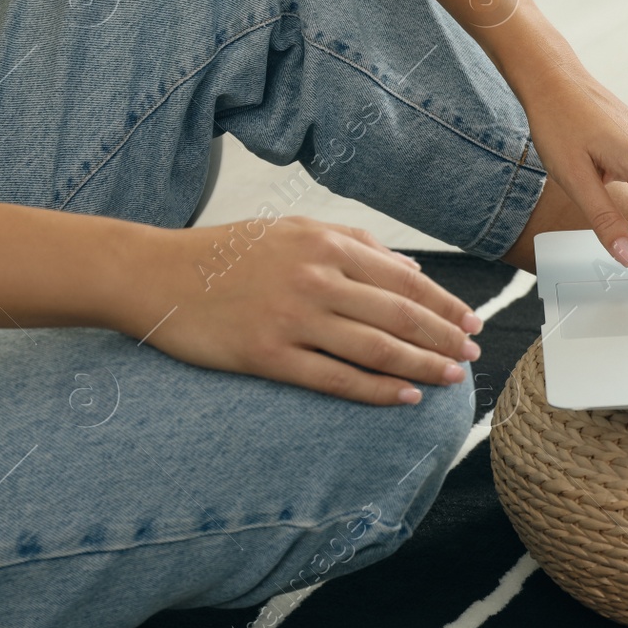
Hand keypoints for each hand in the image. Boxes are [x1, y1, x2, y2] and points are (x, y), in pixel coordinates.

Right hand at [124, 217, 482, 405]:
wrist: (155, 275)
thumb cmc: (230, 252)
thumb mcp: (294, 229)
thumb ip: (355, 243)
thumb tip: (412, 272)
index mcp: (324, 244)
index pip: (403, 279)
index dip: (443, 305)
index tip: (472, 322)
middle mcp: (314, 278)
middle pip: (398, 314)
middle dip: (444, 337)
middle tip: (473, 355)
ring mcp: (292, 318)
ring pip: (375, 348)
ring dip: (422, 366)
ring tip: (452, 377)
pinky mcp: (268, 355)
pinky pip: (335, 379)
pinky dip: (376, 390)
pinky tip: (405, 398)